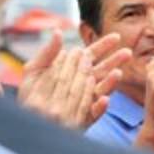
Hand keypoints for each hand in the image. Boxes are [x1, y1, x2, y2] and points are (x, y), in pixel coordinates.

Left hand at [18, 31, 132, 127]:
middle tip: (127, 52)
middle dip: (114, 61)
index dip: (103, 45)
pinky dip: (100, 108)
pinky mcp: (83, 120)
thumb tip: (58, 31)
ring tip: (118, 74)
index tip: (116, 37)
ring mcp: (84, 102)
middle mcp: (82, 85)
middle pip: (101, 70)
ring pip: (101, 90)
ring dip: (110, 83)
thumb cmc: (29, 96)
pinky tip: (104, 101)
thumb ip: (47, 53)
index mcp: (73, 71)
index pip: (91, 55)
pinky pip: (93, 114)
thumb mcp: (34, 71)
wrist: (25, 122)